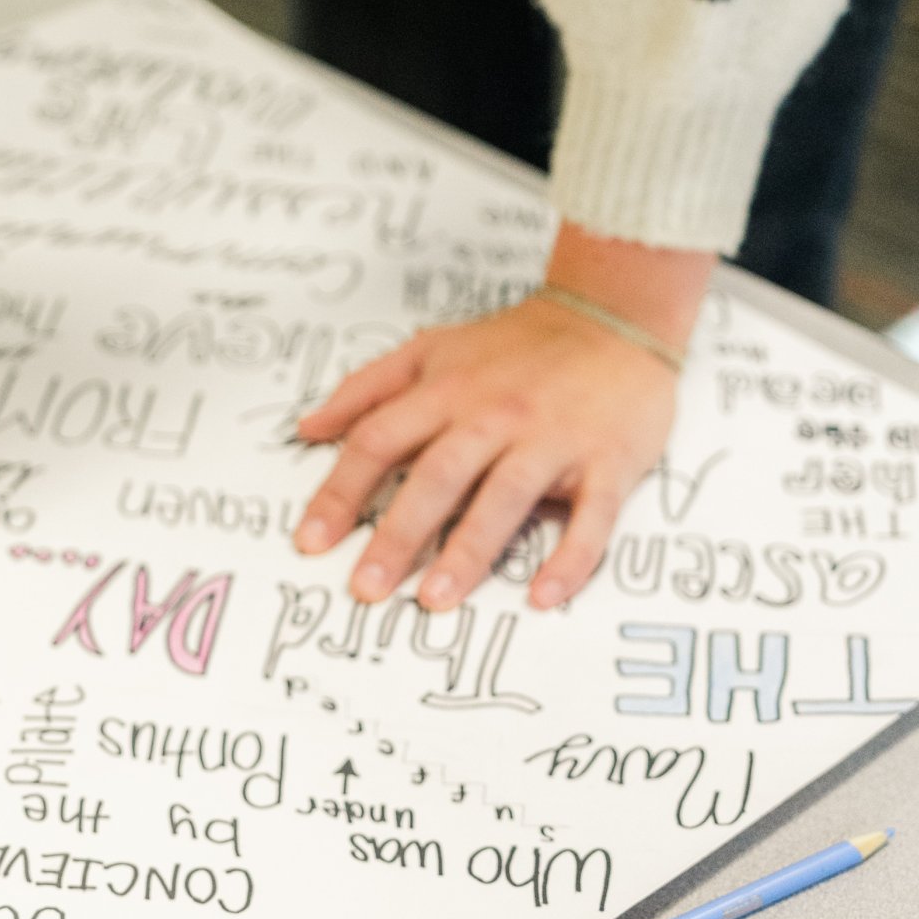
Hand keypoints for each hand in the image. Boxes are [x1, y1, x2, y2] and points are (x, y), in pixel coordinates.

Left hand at [294, 230, 710, 611]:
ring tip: (433, 600)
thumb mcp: (431, 350)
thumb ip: (367, 388)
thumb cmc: (514, 346)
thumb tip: (307, 428)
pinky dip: (569, 560)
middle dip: (397, 535)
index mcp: (447, 390)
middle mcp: (495, 416)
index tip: (311, 541)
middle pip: (437, 476)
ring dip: (468, 552)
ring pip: (504, 499)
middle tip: (365, 588)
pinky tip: (542, 596)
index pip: (380, 439)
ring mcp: (552, 440)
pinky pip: (591, 519)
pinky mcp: (607, 463)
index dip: (341, 490)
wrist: (611, 318)